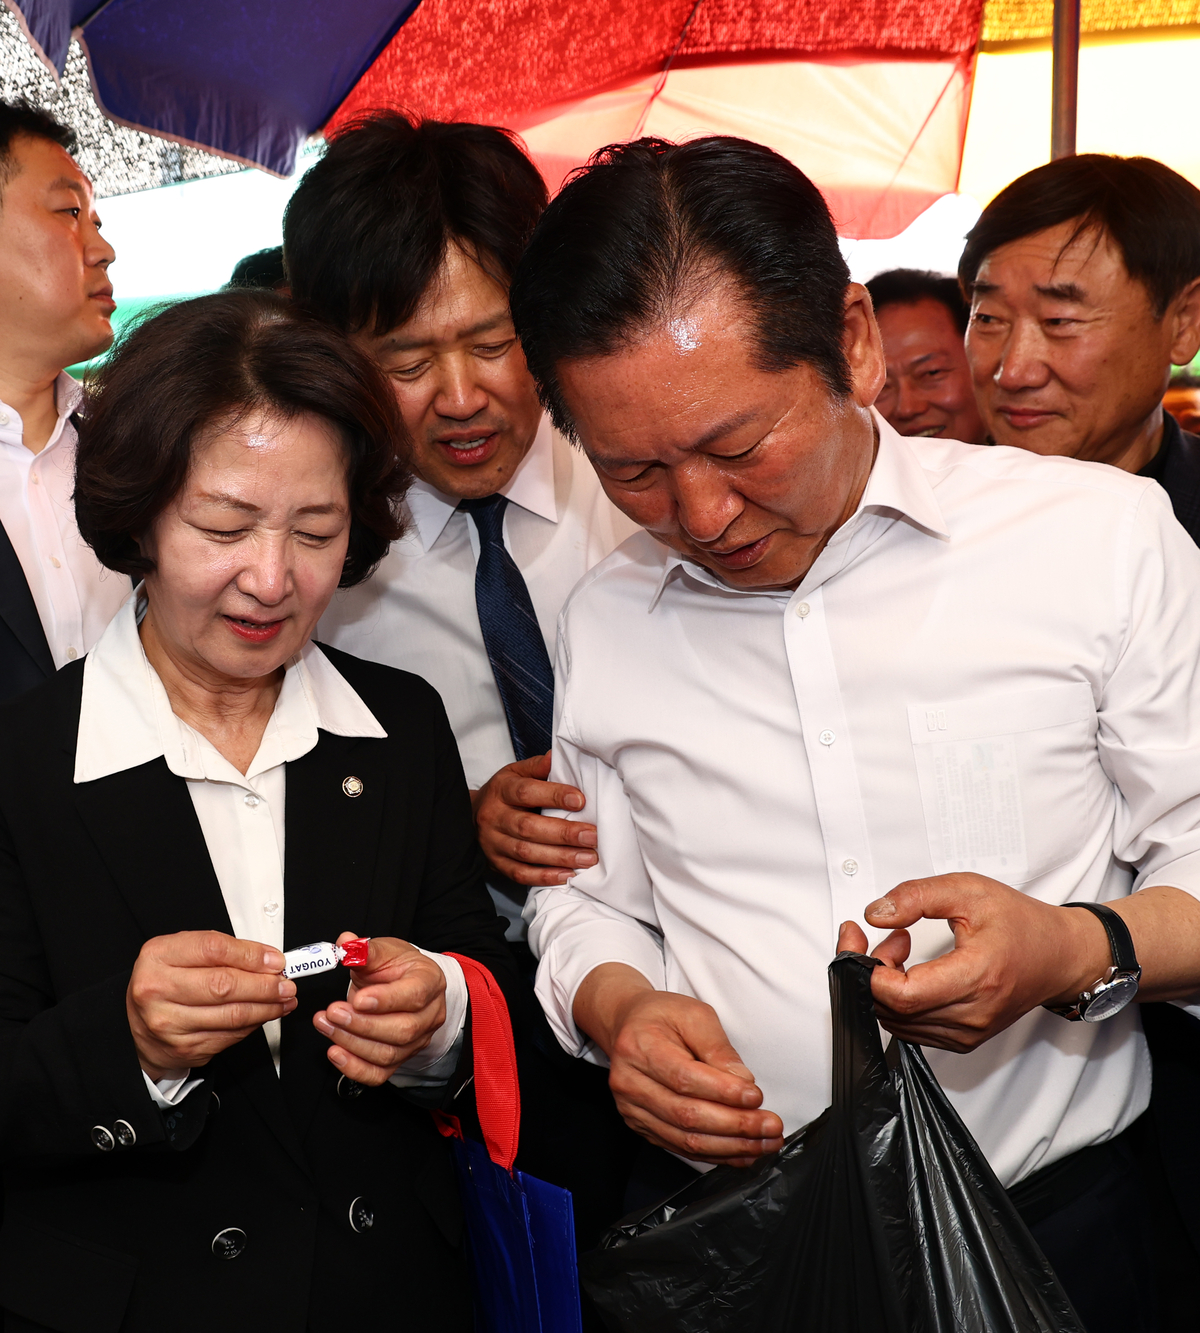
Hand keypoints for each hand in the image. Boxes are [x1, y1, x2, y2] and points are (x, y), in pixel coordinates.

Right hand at [127, 930, 295, 1080]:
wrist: (136, 1024)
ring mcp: (169, 1023)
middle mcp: (157, 990)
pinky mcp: (183, 1048)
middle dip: (264, 985)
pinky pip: (229, 1036)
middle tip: (286, 983)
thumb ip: (223, 951)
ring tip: (284, 999)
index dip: (251, 955)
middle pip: (224, 985)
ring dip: (267, 1007)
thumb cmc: (166, 981)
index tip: (275, 960)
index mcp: (158, 956)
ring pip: (231, 1015)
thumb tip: (268, 960)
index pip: (213, 950)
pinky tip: (264, 1015)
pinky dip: (253, 1025)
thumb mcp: (183, 952)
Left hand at [313, 933, 447, 1085]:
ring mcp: (417, 1040)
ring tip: (326, 1024)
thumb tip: (345, 944)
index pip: (415, 995)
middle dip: (362, 1024)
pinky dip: (354, 1068)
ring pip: (388, 1053)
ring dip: (351, 1043)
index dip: (386, 1000)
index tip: (357, 999)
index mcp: (430, 981)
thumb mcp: (382, 951)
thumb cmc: (395, 966)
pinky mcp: (400, 1058)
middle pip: (402, 1029)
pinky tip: (335, 1052)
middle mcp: (430, 1014)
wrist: (400, 983)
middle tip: (333, 1012)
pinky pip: (379, 1074)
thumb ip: (363, 950)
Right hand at [471, 752, 597, 886]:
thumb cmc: (504, 792)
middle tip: (592, 836)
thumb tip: (557, 757)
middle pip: (527, 827)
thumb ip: (537, 767)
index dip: (553, 795)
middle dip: (563, 833)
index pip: (525, 792)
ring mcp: (493, 843)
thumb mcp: (516, 773)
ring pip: (525, 853)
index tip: (580, 800)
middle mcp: (494, 817)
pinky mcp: (496, 864)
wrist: (471, 816)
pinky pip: (520, 874)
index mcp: (501, 790)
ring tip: (588, 857)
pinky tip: (568, 875)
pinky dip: (545, 877)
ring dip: (560, 857)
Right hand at [573, 963, 783, 1166]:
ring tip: (764, 1143)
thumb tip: (743, 1083)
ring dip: (730, 1146)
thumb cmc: (662, 1016)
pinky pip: (680, 1147)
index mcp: (640, 1048)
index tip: (756, 1096)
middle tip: (771, 1126)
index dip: (723, 1092)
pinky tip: (741, 1152)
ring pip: (685, 1139)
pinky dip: (715, 1154)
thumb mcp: (694, 1014)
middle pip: (686, 1115)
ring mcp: (632, 1109)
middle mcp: (630, 1083)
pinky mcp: (642, 1126)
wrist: (628, 1025)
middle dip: (735, 1125)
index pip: (685, 1078)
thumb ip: (718, 1048)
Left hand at [835, 873, 1110, 1052]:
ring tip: (901, 947)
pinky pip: (912, 1028)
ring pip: (897, 1022)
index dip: (868, 968)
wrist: (1060, 956)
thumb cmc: (1022, 923)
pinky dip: (899, 999)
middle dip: (871, 970)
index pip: (901, 995)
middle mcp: (973, 1014)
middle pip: (892, 1010)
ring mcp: (968, 1033)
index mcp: (977, 977)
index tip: (858, 935)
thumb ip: (917, 896)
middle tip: (885, 934)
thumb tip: (875, 914)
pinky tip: (912, 970)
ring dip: (884, 985)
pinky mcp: (964, 1039)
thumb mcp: (968, 890)